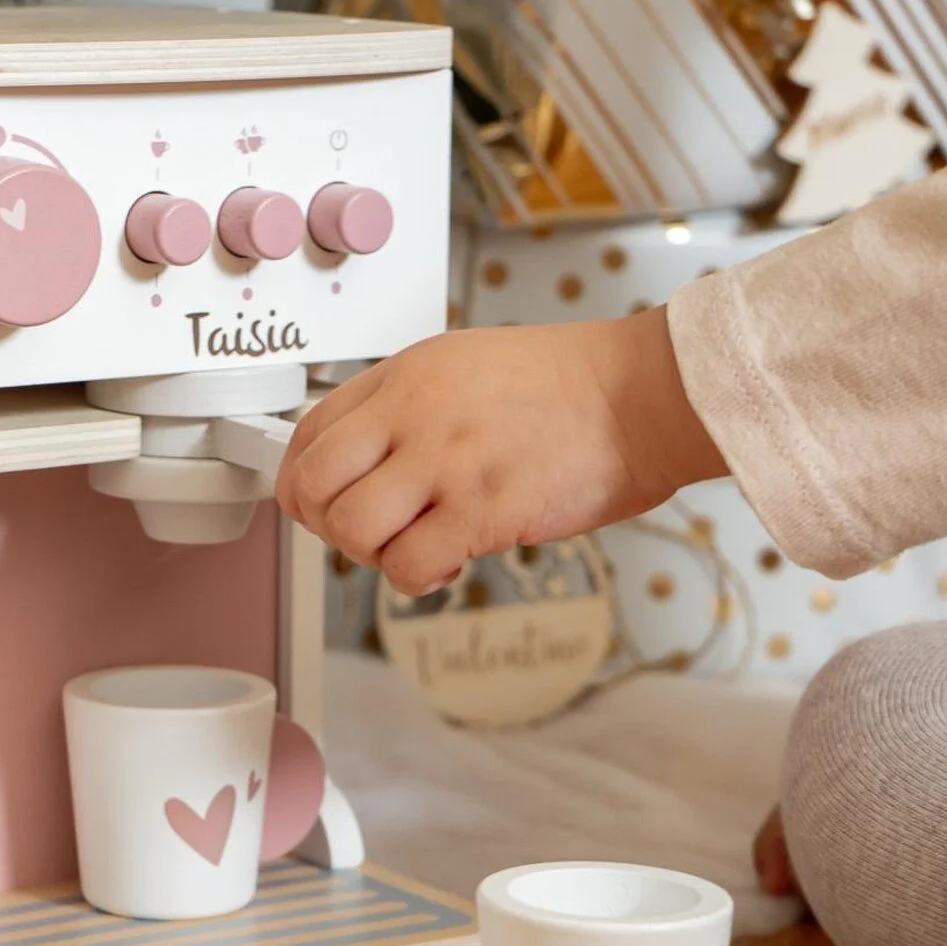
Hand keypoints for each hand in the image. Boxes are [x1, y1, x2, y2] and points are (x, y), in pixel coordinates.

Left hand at [275, 308, 723, 593]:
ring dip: (375, 555)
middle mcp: (413, 413)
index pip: (309, 431)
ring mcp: (445, 460)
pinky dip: (418, 580)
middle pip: (314, 483)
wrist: (642, 395)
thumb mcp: (465, 366)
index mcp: (405, 375)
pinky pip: (409, 564)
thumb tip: (364, 461)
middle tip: (367, 534)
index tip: (322, 503)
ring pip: (352, 528)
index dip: (304, 480)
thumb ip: (409, 406)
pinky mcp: (483, 508)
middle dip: (327, 523)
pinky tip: (451, 564)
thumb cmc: (569, 386)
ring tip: (417, 547)